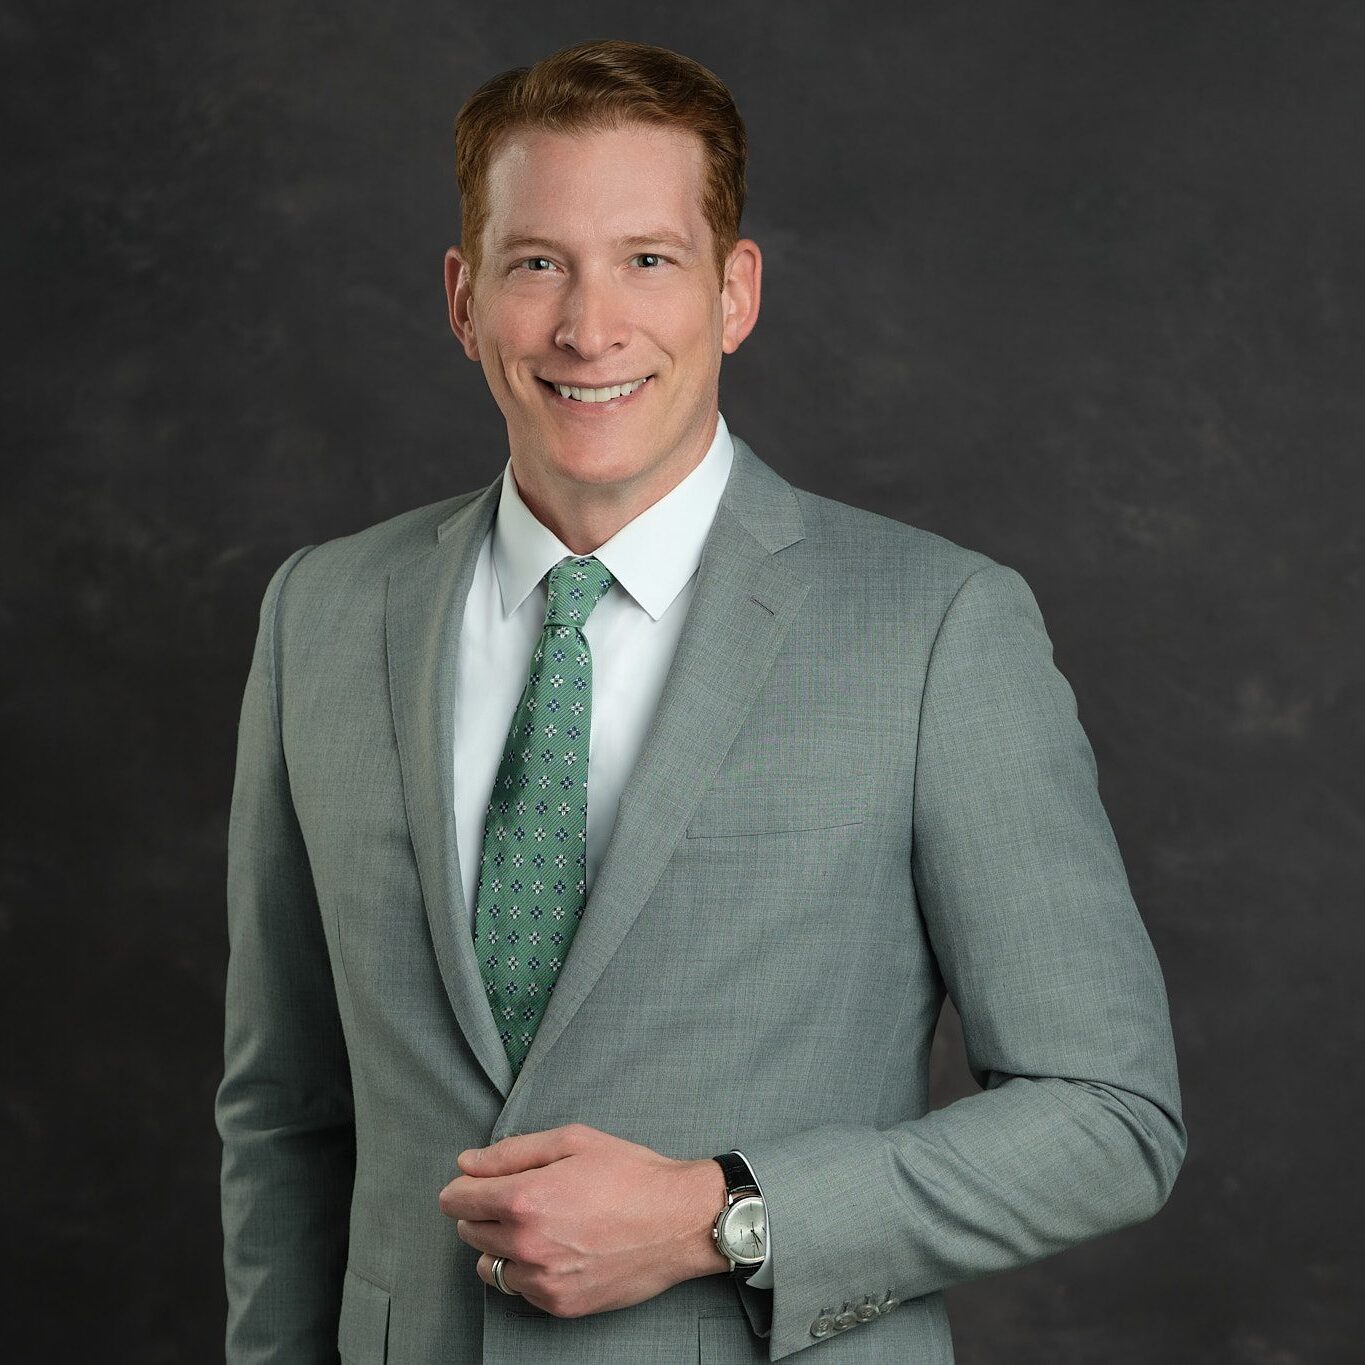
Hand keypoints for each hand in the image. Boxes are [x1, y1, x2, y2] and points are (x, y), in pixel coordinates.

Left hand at [437, 1122, 728, 1317]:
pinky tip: (554, 1248)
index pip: (458, 1199)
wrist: (678, 1221)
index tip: (475, 1182)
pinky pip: (519, 1289)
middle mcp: (528, 1244)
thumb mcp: (572, 1141)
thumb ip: (512, 1152)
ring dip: (500, 1244)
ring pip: (489, 1265)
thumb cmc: (630, 1174)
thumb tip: (468, 1163)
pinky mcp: (560, 1304)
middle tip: (519, 1196)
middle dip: (483, 1211)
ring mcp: (543, 1280)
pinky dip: (526, 1270)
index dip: (463, 1185)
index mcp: (526, 1198)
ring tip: (536, 1224)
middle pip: (468, 1231)